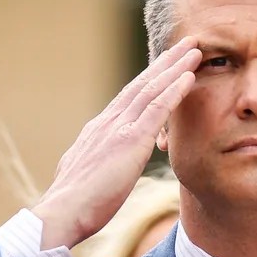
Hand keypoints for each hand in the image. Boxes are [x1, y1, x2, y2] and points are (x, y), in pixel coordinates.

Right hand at [31, 37, 200, 249]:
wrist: (62, 212)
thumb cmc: (74, 205)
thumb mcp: (86, 176)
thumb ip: (98, 164)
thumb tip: (100, 167)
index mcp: (99, 130)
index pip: (128, 98)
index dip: (149, 79)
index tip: (165, 65)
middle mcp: (108, 122)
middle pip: (141, 84)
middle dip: (165, 63)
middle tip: (186, 44)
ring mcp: (118, 128)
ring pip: (151, 88)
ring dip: (175, 67)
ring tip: (194, 49)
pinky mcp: (130, 140)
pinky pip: (156, 108)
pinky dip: (174, 90)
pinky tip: (189, 76)